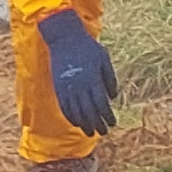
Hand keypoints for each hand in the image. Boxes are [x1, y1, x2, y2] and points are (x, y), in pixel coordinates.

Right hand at [37, 10, 116, 135]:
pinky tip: (77, 123)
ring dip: (84, 124)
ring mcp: (68, 87)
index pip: (102, 105)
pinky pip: (65, 107)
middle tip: (103, 132)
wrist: (65, 38)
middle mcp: (80, 86)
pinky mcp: (59, 87)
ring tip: (91, 132)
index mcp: (93, 79)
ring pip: (76, 112)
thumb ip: (110, 79)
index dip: (107, 116)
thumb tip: (112, 98)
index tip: (112, 123)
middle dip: (97, 124)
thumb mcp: (104, 59)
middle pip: (90, 112)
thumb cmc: (88, 47)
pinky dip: (71, 117)